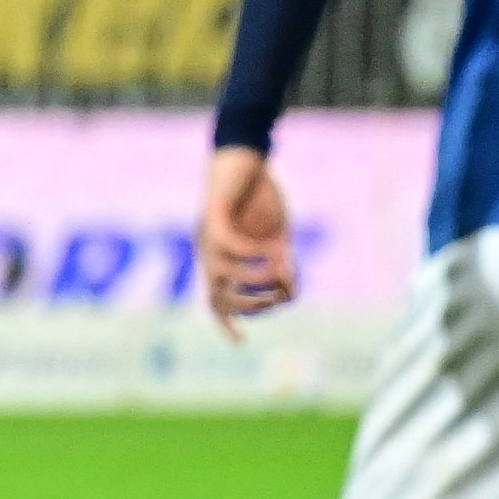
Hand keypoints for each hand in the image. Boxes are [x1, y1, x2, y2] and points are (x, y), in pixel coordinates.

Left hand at [198, 144, 295, 338]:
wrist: (244, 155)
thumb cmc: (257, 195)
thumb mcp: (276, 234)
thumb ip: (281, 262)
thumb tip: (290, 290)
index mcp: (220, 259)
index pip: (216, 299)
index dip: (226, 322)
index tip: (240, 343)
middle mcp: (208, 252)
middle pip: (217, 296)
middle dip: (249, 305)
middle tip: (277, 299)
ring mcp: (208, 235)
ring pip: (220, 275)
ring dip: (253, 280)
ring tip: (279, 271)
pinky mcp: (214, 214)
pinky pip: (229, 245)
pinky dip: (251, 254)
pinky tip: (271, 249)